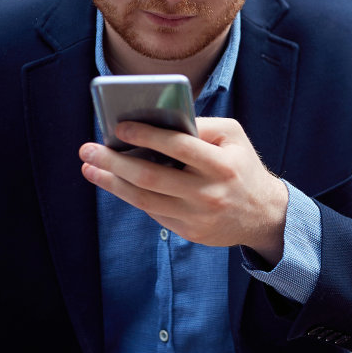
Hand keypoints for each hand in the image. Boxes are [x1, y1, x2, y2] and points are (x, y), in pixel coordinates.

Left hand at [78, 117, 288, 263]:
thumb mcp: (233, 137)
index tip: (118, 126)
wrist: (264, 214)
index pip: (179, 146)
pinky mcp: (190, 232)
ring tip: (90, 167)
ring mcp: (198, 216)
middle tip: (88, 149)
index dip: (146, 135)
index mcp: (222, 165)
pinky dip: (131, 195)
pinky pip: (153, 212)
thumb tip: (155, 120)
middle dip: (114, 161)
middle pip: (151, 176)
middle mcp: (209, 193)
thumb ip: (201, 126)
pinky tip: (114, 182)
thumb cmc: (242, 166)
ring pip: (144, 199)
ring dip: (111, 182)